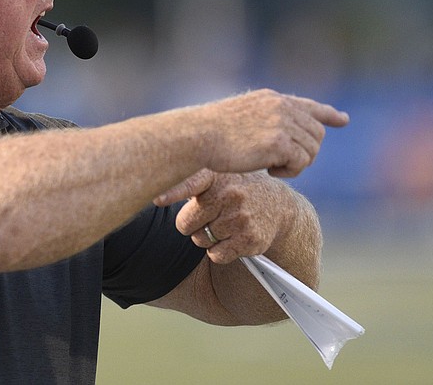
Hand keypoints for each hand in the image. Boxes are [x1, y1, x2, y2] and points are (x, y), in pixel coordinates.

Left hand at [154, 169, 294, 263]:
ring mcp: (241, 216)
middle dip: (191, 225)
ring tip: (223, 224)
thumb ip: (189, 182)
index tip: (156, 199)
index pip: (190, 183)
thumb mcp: (216, 177)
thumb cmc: (234, 190)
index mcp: (216, 176)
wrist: (277, 205)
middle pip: (185, 224)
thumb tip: (154, 194)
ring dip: (206, 238)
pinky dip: (219, 252)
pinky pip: (216, 255)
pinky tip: (232, 238)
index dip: (171, 192)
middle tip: (207, 217)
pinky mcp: (250, 239)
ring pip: (200, 241)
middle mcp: (229, 194)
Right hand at [195, 89, 348, 177]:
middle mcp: (281, 107)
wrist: (199, 136)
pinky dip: (290, 171)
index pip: (308, 105)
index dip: (328, 114)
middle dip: (305, 152)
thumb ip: (265, 120)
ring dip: (296, 164)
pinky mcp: (279, 142)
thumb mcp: (242, 117)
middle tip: (282, 164)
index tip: (342, 120)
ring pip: (312, 150)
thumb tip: (283, 138)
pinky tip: (270, 170)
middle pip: (316, 134)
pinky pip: (302, 162)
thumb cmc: (210, 133)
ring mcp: (282, 122)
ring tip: (272, 167)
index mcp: (272, 99)